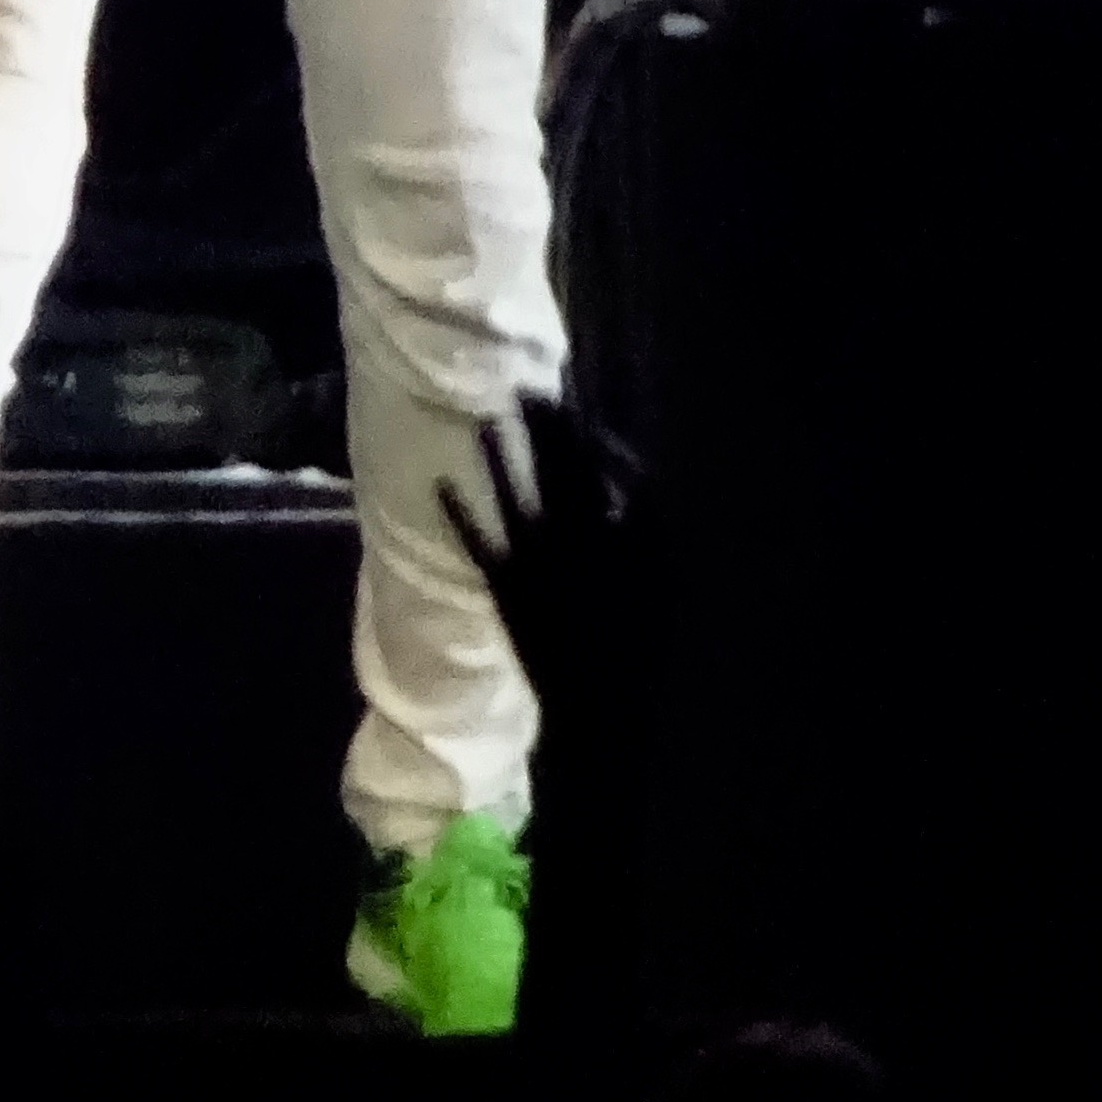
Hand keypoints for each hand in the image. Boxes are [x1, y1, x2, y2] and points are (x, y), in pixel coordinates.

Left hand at [438, 394, 644, 709]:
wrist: (600, 714)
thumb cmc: (638, 653)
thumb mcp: (662, 590)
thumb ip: (645, 535)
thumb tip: (627, 489)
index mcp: (615, 538)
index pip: (598, 471)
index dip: (581, 435)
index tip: (565, 404)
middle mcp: (574, 540)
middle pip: (557, 472)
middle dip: (544, 430)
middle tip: (527, 388)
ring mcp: (536, 562)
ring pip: (515, 496)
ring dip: (499, 456)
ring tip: (483, 418)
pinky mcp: (506, 587)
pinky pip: (478, 543)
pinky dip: (458, 513)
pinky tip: (439, 483)